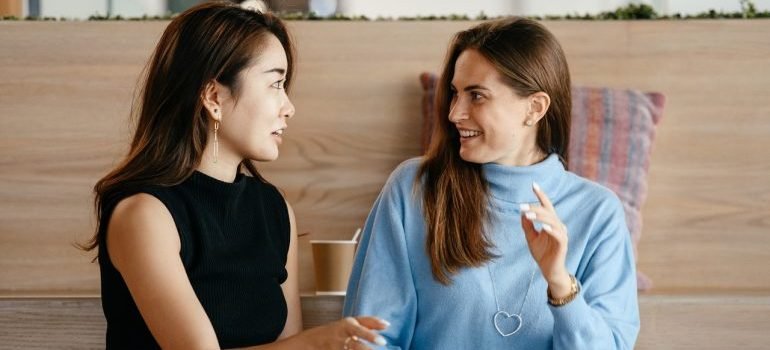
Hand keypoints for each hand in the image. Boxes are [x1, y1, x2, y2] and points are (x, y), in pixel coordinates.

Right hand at [296, 316, 388, 349]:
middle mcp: (341, 336)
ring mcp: (335, 347)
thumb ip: (368, 323)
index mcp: (347, 325)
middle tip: (381, 345)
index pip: (360, 328)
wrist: (307, 342)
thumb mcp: (349, 324)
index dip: (371, 335)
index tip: (383, 342)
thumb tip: (387, 325)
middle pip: (355, 345)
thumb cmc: (335, 331)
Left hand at [520, 182, 571, 297]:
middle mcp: (558, 226)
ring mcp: (561, 235)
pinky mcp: (563, 245)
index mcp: (550, 223)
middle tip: (522, 207)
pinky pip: (559, 235)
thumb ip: (527, 226)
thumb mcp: (531, 238)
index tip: (534, 184)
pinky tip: (543, 227)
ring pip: (553, 221)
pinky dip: (551, 230)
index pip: (546, 206)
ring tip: (528, 215)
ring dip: (540, 217)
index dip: (541, 195)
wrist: (548, 271)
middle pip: (548, 212)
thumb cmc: (542, 254)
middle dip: (535, 208)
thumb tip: (522, 213)